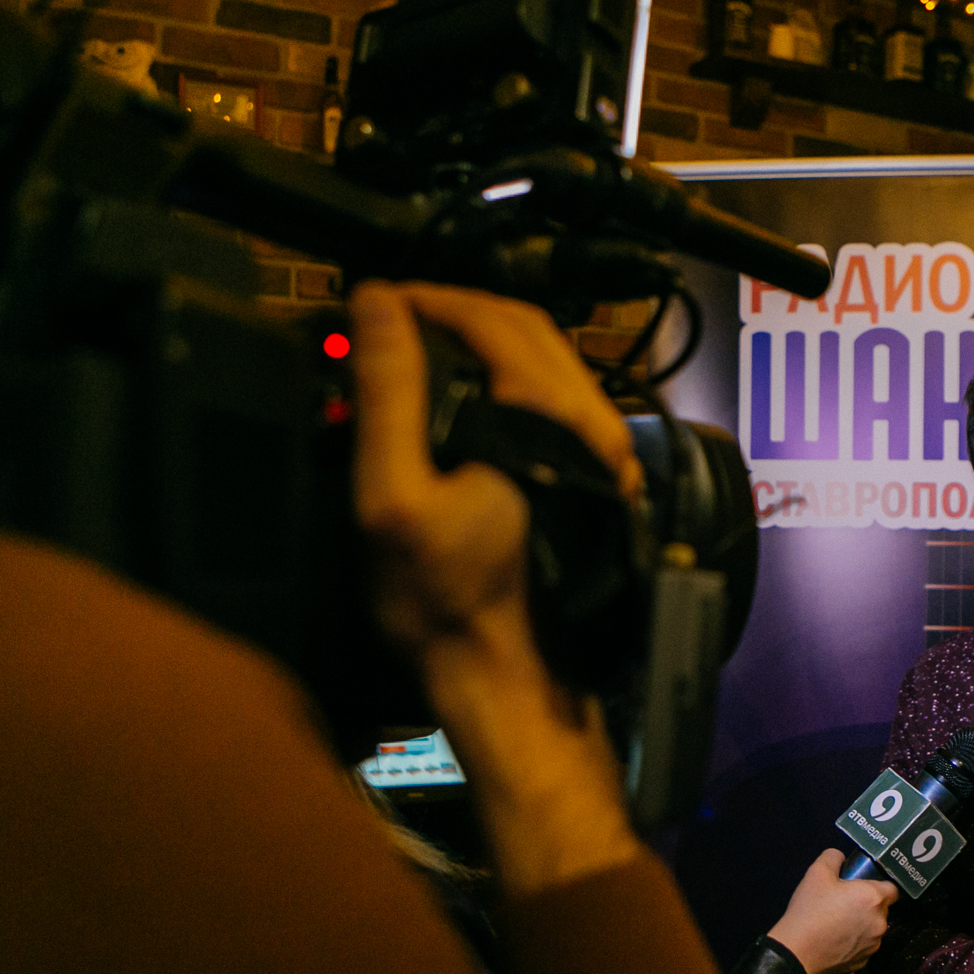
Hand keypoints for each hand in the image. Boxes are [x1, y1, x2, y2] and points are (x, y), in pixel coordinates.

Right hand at [347, 281, 641, 659]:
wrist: (506, 677)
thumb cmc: (446, 603)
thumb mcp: (391, 495)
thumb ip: (388, 392)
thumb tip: (378, 303)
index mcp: (551, 419)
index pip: (491, 316)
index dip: (426, 297)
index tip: (373, 301)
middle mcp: (592, 426)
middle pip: (526, 327)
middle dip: (455, 310)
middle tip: (391, 317)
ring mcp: (600, 453)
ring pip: (546, 361)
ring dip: (481, 341)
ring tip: (416, 349)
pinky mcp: (592, 477)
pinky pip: (554, 400)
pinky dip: (505, 379)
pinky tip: (460, 397)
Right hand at [766, 850, 899, 973]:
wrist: (797, 951)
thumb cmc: (810, 910)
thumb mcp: (817, 872)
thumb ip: (834, 857)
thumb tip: (841, 858)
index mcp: (873, 898)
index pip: (893, 888)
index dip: (879, 884)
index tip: (863, 886)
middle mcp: (880, 922)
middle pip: (882, 909)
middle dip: (868, 904)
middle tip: (844, 902)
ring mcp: (873, 945)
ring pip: (873, 928)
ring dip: (862, 924)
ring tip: (837, 922)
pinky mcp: (863, 962)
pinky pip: (864, 946)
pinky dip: (854, 942)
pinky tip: (835, 939)